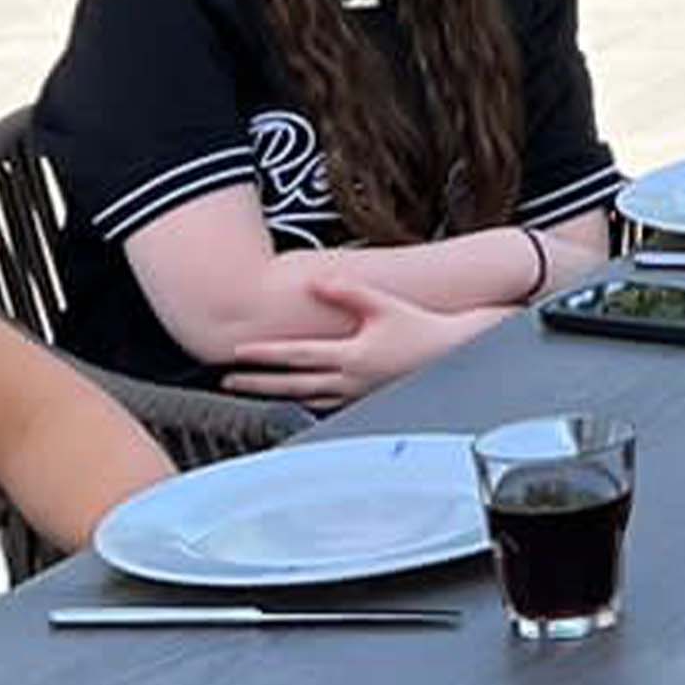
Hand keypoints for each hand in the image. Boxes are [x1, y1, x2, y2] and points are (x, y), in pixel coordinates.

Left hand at [228, 288, 491, 409]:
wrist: (456, 352)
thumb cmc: (424, 328)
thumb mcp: (385, 304)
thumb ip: (348, 291)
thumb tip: (316, 280)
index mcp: (351, 356)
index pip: (297, 356)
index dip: (265, 355)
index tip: (237, 353)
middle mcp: (350, 380)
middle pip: (293, 384)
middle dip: (258, 383)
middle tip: (228, 380)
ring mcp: (357, 394)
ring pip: (307, 397)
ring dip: (278, 393)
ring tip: (255, 390)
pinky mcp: (367, 398)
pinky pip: (328, 404)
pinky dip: (305, 401)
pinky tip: (296, 399)